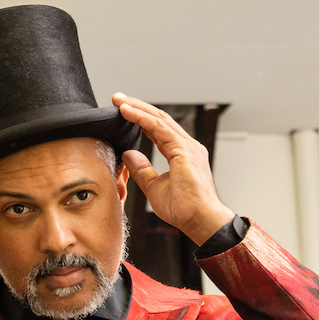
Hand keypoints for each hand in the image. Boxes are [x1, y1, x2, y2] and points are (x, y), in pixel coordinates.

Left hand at [112, 93, 234, 244]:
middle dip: (137, 108)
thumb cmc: (185, 210)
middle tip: (117, 99)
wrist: (201, 220)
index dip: (141, 119)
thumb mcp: (155, 188)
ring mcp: (188, 147)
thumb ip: (142, 170)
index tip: (123, 112)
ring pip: (159, 119)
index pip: (159, 130)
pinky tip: (127, 111)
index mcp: (183, 154)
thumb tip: (128, 155)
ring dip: (137, 108)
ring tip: (118, 100)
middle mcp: (188, 147)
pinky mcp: (184, 151)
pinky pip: (159, 128)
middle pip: (159, 119)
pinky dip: (142, 118)